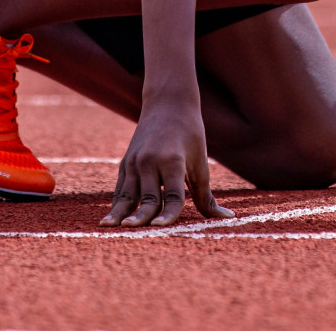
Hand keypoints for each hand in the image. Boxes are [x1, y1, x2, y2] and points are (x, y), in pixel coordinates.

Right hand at [101, 95, 233, 227]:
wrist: (168, 102)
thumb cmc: (190, 133)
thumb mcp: (200, 162)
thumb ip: (207, 194)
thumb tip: (227, 216)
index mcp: (173, 161)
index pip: (172, 194)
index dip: (167, 213)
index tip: (159, 228)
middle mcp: (150, 161)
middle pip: (147, 196)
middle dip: (140, 216)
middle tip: (132, 232)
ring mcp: (135, 161)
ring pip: (127, 193)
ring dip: (119, 212)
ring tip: (109, 228)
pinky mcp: (126, 162)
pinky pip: (120, 188)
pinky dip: (116, 204)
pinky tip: (110, 219)